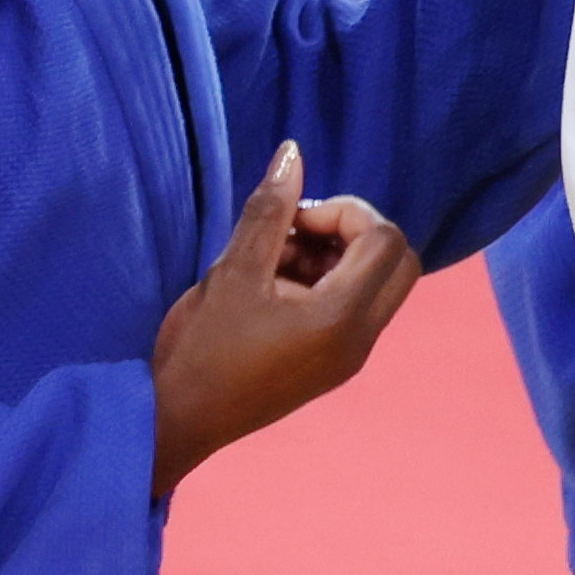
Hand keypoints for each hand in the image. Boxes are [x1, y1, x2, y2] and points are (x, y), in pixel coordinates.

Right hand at [148, 140, 418, 497]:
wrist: (177, 421)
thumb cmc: (201, 348)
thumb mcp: (231, 271)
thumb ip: (270, 211)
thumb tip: (293, 153)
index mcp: (342, 319)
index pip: (385, 240)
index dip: (345, 211)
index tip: (294, 219)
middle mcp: (360, 340)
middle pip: (397, 261)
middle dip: (353, 231)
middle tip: (297, 231)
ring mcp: (351, 356)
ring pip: (376, 283)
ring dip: (336, 256)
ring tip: (273, 258)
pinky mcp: (334, 364)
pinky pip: (355, 307)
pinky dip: (327, 282)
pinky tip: (273, 284)